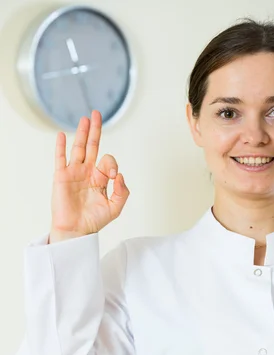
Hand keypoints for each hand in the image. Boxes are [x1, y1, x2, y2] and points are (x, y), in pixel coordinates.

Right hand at [50, 110, 128, 240]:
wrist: (76, 230)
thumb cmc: (94, 221)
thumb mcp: (116, 208)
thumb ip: (122, 192)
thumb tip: (119, 175)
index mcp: (100, 179)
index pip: (108, 162)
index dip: (112, 165)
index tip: (112, 176)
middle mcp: (87, 173)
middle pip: (92, 146)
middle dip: (95, 131)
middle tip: (97, 114)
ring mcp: (74, 173)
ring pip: (78, 148)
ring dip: (82, 133)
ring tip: (85, 118)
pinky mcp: (62, 177)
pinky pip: (60, 158)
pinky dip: (61, 146)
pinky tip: (62, 135)